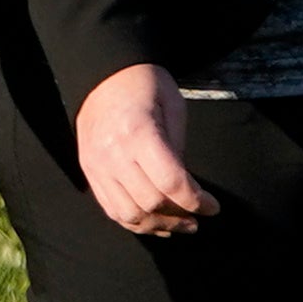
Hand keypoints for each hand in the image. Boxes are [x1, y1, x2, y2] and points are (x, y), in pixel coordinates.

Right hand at [73, 64, 213, 236]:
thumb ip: (179, 149)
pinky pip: (111, 209)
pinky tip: (155, 222)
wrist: (104, 76)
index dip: (197, 202)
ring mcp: (97, 165)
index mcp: (139, 133)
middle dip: (180, 217)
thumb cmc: (145, 86)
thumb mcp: (173, 108)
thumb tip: (185, 188)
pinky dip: (135, 222)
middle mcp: (113, 153)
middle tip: (199, 218)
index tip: (213, 207)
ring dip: (158, 225)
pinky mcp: (89, 171)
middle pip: (150, 202)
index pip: (171, 182)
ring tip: (179, 225)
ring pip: (129, 213)